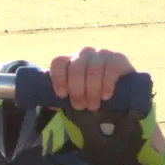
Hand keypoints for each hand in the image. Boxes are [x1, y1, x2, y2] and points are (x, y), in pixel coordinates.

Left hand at [46, 47, 164, 164]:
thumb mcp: (75, 103)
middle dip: (77, 87)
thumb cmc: (94, 105)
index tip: (61, 95)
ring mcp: (104, 55)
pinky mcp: (121, 61)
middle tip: (80, 107)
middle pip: (76, 64)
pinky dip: (107, 80)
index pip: (59, 61)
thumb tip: (41, 103)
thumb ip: (61, 101)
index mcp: (71, 63)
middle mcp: (86, 56)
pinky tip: (106, 95)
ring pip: (93, 65)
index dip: (58, 77)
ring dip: (91, 87)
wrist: (123, 109)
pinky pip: (112, 65)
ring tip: (94, 105)